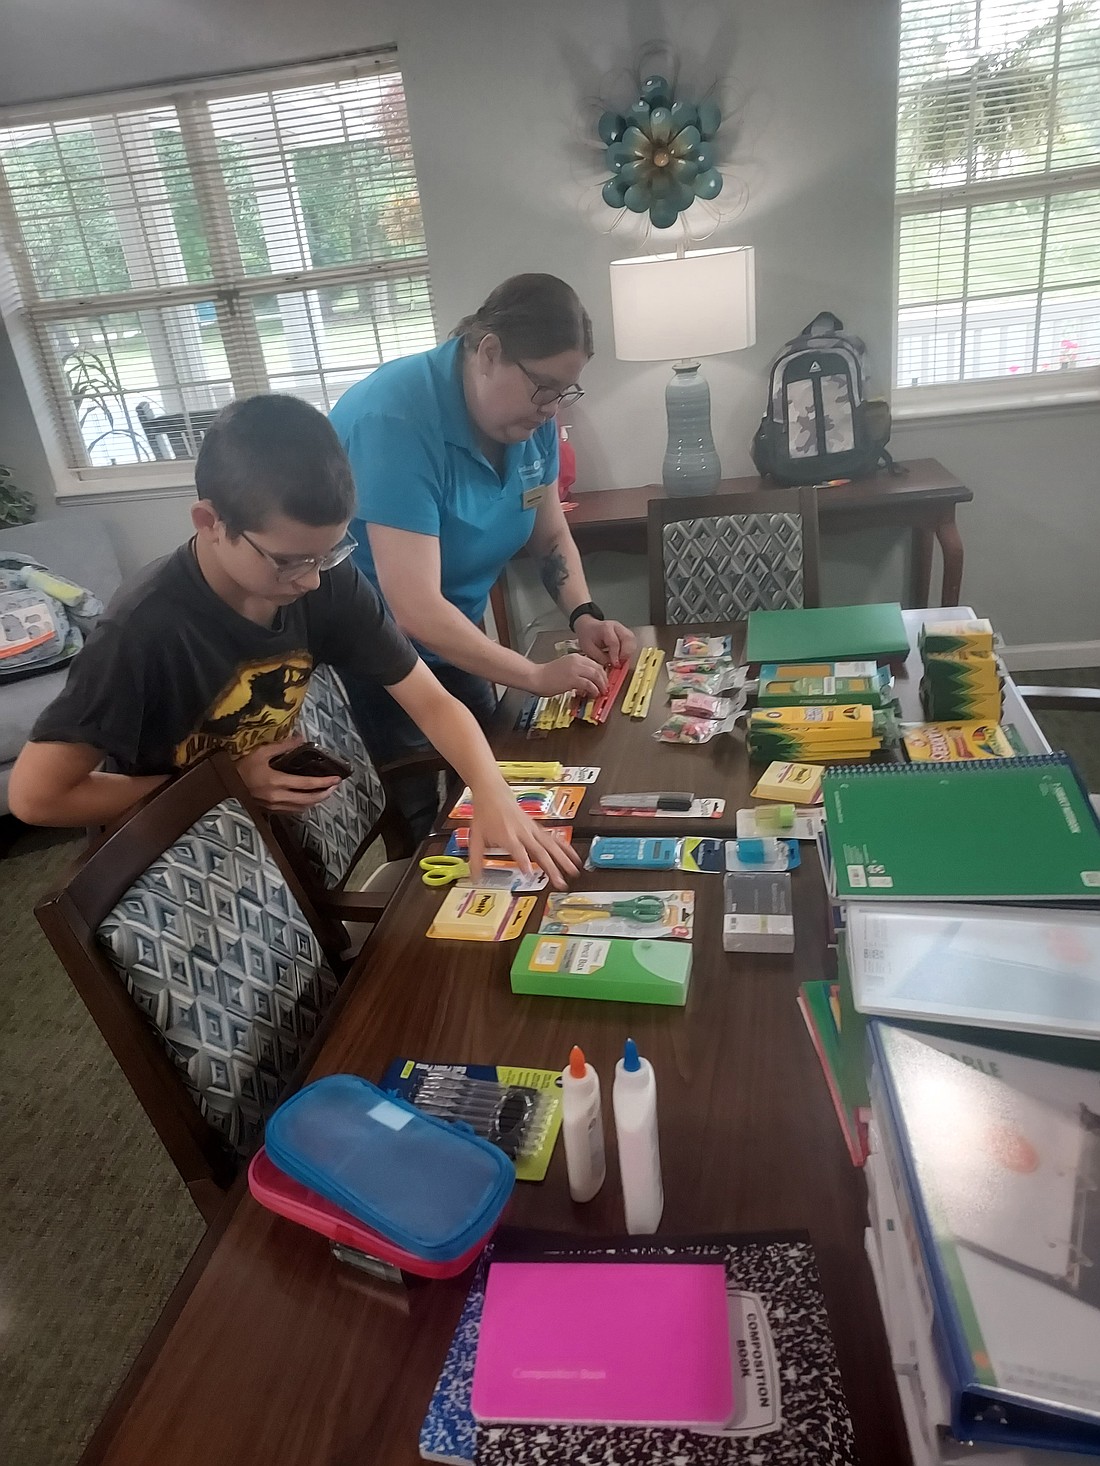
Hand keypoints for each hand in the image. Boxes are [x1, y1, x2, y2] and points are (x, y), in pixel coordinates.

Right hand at [235, 737, 341, 812]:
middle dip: (323, 794)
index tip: (336, 779)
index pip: (306, 784)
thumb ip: (282, 746)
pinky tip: (307, 802)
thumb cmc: (240, 768)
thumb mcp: (260, 752)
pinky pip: (291, 811)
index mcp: (277, 782)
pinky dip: (303, 806)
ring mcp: (274, 806)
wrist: (222, 787)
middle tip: (335, 787)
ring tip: (324, 794)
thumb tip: (300, 738)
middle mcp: (278, 797)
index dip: (323, 782)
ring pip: (301, 808)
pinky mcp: (269, 810)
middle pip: (308, 799)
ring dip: (315, 802)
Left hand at [465, 779, 581, 890]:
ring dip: (564, 858)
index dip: (523, 861)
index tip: (529, 873)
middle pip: (540, 850)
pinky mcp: (537, 828)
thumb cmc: (485, 813)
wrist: (493, 792)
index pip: (517, 850)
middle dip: (551, 866)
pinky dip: (565, 847)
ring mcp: (532, 829)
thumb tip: (474, 879)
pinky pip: (554, 838)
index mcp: (507, 835)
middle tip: (559, 882)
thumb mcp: (476, 837)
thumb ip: (476, 860)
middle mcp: (522, 832)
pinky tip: (574, 857)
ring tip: (574, 871)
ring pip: (551, 844)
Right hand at [528, 653, 607, 699]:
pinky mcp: (572, 679)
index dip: (602, 674)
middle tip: (605, 688)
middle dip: (604, 680)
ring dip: (601, 685)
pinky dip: (593, 690)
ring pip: (596, 675)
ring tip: (601, 692)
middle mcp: (577, 661)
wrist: (536, 677)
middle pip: (598, 669)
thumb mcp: (565, 668)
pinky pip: (588, 684)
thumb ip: (577, 672)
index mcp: (575, 657)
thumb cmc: (547, 675)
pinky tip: (593, 694)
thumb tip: (587, 682)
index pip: (595, 663)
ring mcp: (575, 669)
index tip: (603, 681)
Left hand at [575, 615, 636, 667]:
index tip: (615, 665)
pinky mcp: (626, 633)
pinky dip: (629, 651)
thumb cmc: (587, 636)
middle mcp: (616, 626)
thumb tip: (612, 665)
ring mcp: (623, 629)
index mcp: (605, 628)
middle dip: (626, 653)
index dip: (616, 655)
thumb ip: (601, 658)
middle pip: (628, 638)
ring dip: (629, 652)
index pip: (614, 642)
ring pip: (632, 640)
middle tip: (620, 663)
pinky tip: (622, 656)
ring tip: (621, 660)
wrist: (588, 627)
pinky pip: (632, 642)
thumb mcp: (589, 649)